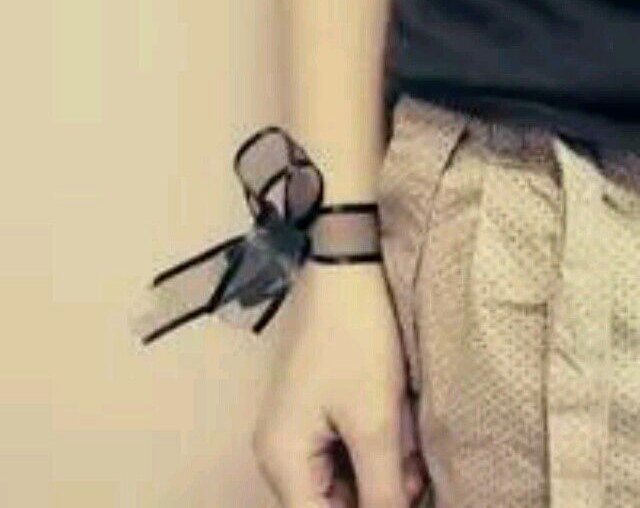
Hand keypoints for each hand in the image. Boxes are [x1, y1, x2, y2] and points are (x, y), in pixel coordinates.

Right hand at [252, 261, 428, 506]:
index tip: (402, 503)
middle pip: (332, 503)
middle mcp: (281, 451)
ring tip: (408, 439)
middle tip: (413, 473)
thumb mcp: (375, 422)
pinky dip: (375, 445)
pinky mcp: (315, 409)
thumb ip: (382, 493)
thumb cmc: (355, 340)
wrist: (345, 273)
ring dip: (382, 469)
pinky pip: (345, 448)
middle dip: (379, 494)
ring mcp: (297, 428)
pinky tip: (398, 425)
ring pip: (345, 477)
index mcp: (283, 459)